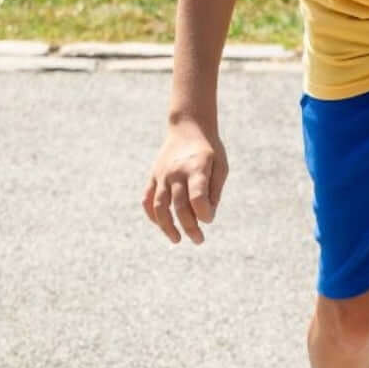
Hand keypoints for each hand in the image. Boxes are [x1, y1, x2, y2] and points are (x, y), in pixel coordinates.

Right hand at [142, 121, 227, 244]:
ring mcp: (162, 175)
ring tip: (177, 239)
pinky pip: (147, 199)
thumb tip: (208, 217)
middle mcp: (176, 172)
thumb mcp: (221, 166)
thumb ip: (215, 190)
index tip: (210, 219)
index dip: (204, 213)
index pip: (197, 197)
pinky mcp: (153, 176)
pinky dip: (152, 214)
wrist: (188, 127)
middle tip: (199, 240)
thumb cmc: (209, 149)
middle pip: (179, 206)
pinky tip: (162, 225)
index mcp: (196, 168)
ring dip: (167, 226)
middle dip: (189, 227)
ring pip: (159, 206)